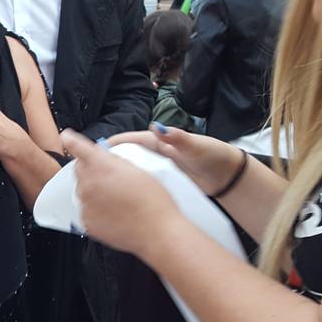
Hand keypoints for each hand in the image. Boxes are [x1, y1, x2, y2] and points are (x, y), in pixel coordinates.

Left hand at [61, 130, 181, 256]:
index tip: (67, 137)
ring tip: (116, 199)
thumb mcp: (138, 169)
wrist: (157, 232)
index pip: (77, 147)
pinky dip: (94, 209)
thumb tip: (104, 158)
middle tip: (110, 178)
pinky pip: (85, 209)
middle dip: (90, 169)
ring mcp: (85, 203)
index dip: (71, 140)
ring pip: (81, 190)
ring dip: (93, 190)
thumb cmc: (154, 201)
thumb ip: (115, 161)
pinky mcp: (86, 221)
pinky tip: (114, 212)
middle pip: (79, 169)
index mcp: (101, 165)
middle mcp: (88, 182)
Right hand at [107, 124, 246, 195]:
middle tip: (93, 170)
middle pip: (129, 155)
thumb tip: (155, 127)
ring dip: (121, 175)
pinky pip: (144, 182)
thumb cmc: (213, 156)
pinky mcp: (164, 181)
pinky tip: (124, 194)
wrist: (228, 177)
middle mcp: (158, 153)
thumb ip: (176, 137)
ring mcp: (160, 168)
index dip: (115, 144)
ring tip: (103, 184)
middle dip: (112, 160)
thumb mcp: (194, 146)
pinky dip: (134, 186)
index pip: (132, 140)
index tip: (95, 149)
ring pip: (135, 170)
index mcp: (161, 141)